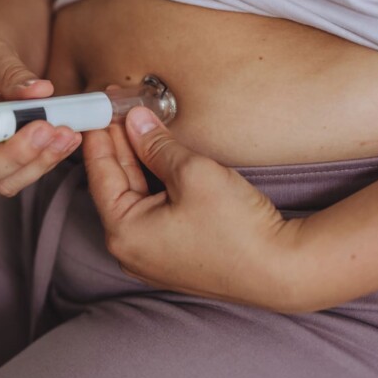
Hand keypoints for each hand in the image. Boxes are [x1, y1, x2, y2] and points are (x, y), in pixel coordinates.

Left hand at [83, 106, 303, 310]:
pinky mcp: (173, 253)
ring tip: (139, 123)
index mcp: (124, 233)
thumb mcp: (192, 172)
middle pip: (117, 185)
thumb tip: (136, 122)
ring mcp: (151, 255)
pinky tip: (159, 154)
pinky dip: (154, 181)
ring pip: (136, 196)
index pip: (100, 174)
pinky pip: (154, 210)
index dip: (100, 135)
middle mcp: (130, 249)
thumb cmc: (237, 228)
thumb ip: (157, 145)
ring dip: (138, 160)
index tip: (96, 108)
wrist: (282, 269)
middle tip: (118, 109)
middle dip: (119, 145)